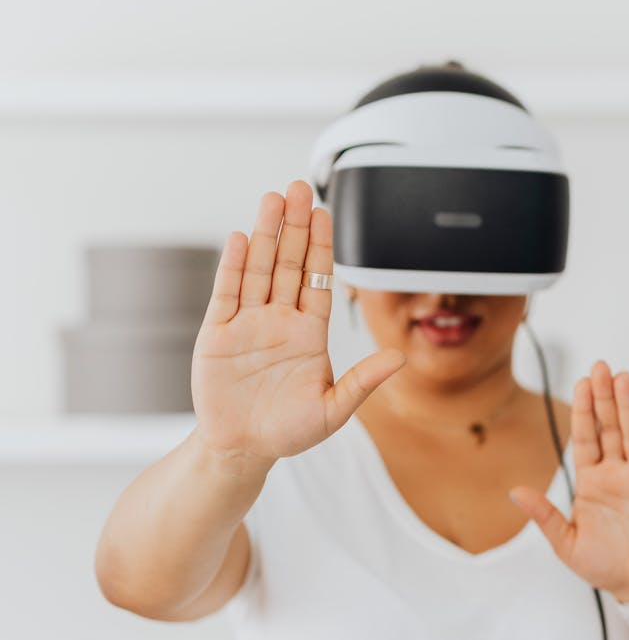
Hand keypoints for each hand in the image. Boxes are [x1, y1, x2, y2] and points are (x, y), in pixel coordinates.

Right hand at [191, 180, 406, 461]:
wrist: (243, 450)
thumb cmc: (288, 432)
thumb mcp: (333, 410)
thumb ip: (363, 381)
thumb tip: (400, 359)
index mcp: (309, 334)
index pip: (317, 280)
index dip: (321, 246)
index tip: (325, 213)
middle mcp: (279, 321)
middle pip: (289, 264)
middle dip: (295, 226)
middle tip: (299, 189)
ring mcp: (247, 324)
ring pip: (258, 269)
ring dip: (265, 234)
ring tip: (273, 199)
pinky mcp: (217, 334)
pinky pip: (227, 293)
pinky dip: (234, 266)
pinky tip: (242, 239)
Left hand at [508, 360, 628, 602]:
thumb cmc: (603, 566)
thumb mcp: (566, 544)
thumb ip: (545, 516)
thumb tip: (515, 492)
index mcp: (591, 482)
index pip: (586, 438)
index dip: (584, 411)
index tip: (581, 382)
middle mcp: (617, 474)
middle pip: (610, 428)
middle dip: (605, 398)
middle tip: (601, 366)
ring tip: (624, 378)